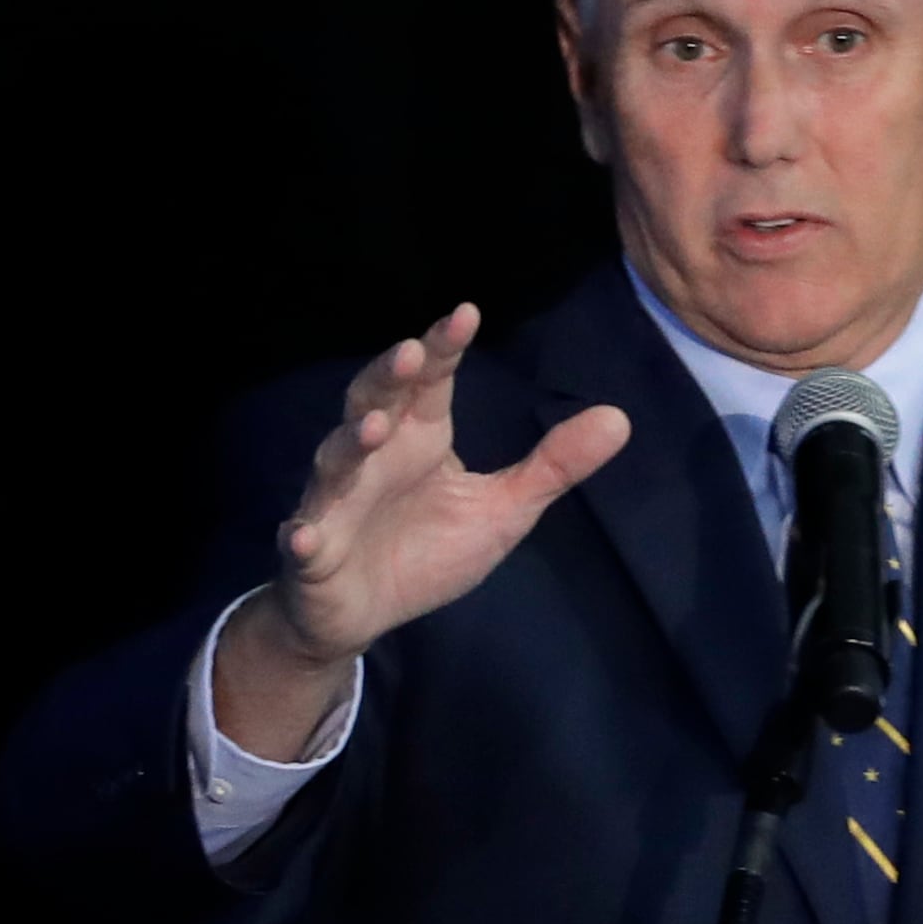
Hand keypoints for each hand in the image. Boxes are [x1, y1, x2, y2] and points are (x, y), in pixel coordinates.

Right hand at [211, 304, 629, 756]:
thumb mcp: (503, 508)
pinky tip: (302, 536)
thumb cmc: (428, 548)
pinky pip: (304, 539)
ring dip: (351, 444)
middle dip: (389, 377)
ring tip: (372, 429)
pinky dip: (302, 536)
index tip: (466, 313)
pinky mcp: (313, 549)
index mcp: (419, 438)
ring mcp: (337, 501)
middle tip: (414, 352)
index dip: (444, 347)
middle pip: (374, 402)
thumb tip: (620, 418)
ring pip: (337, 462)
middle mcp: (373, 457)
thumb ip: (553, 464)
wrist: (361, 610)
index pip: (430, 382)